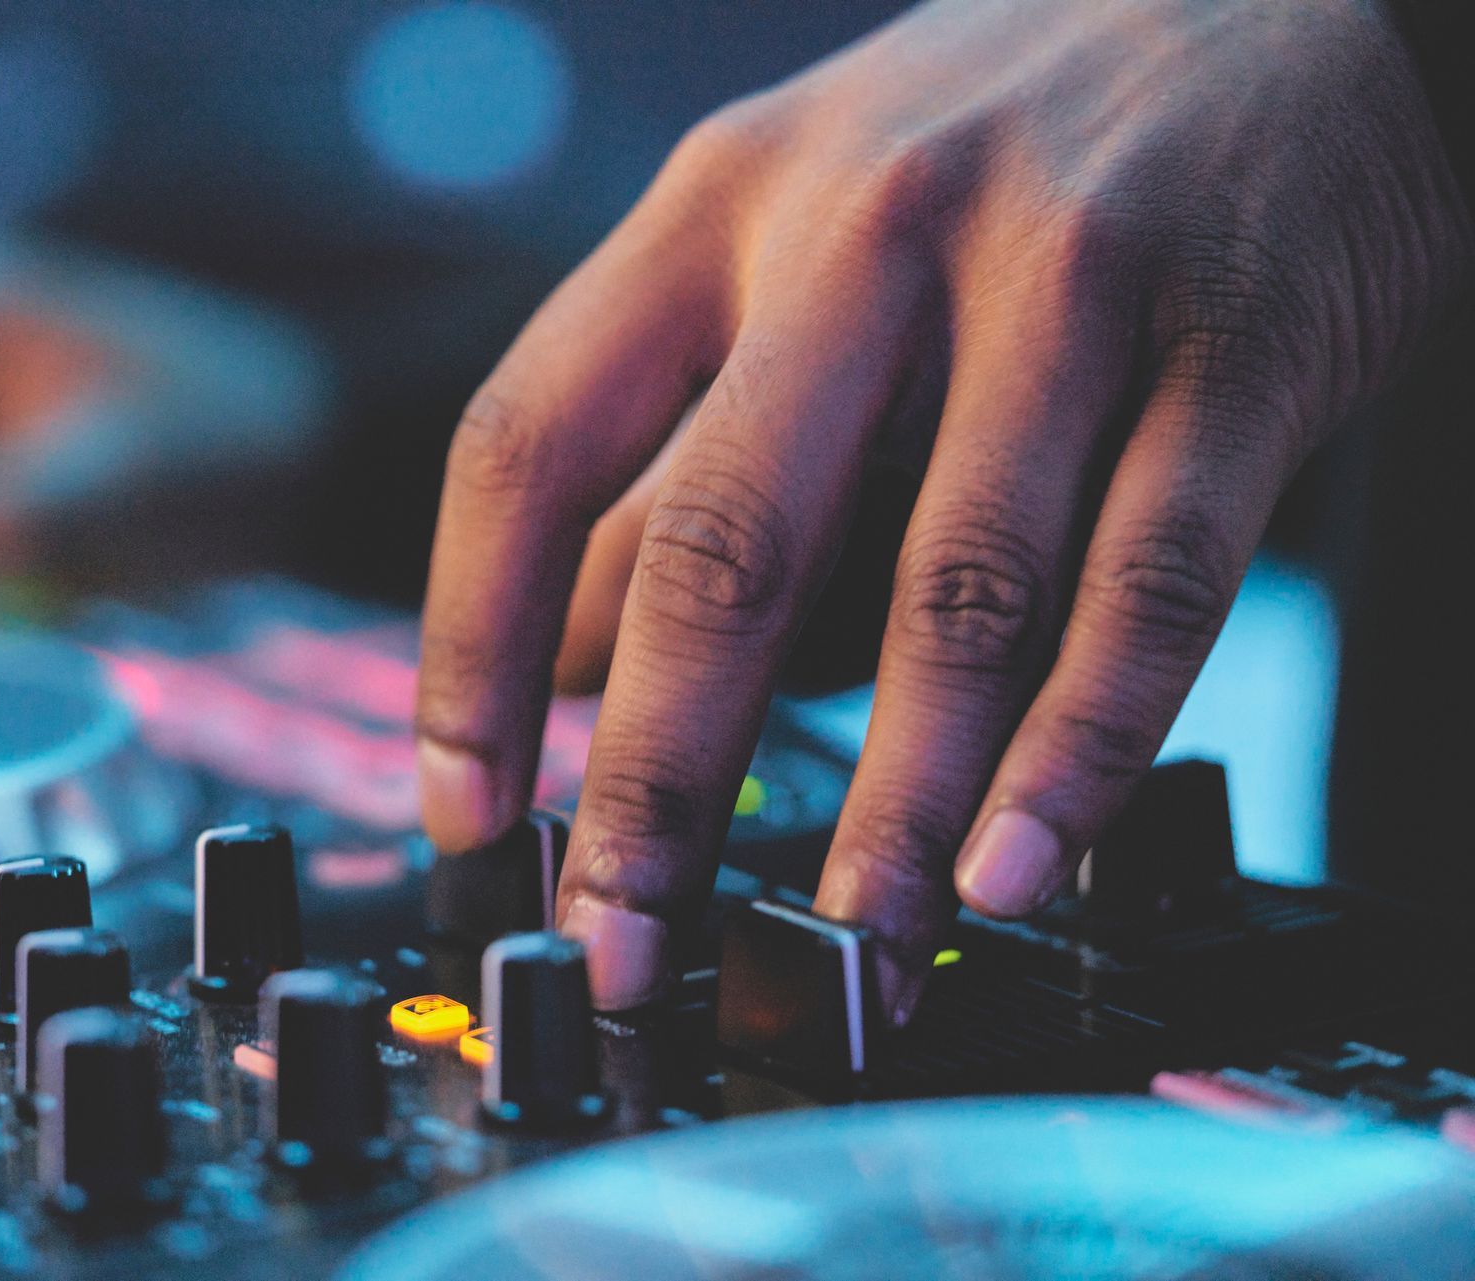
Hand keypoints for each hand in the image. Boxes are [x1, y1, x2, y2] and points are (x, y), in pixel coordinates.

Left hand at [416, 0, 1469, 1017]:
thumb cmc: (990, 143)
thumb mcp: (785, 238)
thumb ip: (671, 442)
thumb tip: (556, 657)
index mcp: (719, 204)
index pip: (532, 440)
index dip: (472, 642)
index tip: (467, 804)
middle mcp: (867, 229)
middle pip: (726, 540)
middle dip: (662, 776)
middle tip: (625, 935)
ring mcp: (1062, 280)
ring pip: (953, 587)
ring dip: (893, 800)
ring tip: (848, 938)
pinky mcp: (1236, 346)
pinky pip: (1150, 582)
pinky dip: (1082, 746)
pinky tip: (1020, 860)